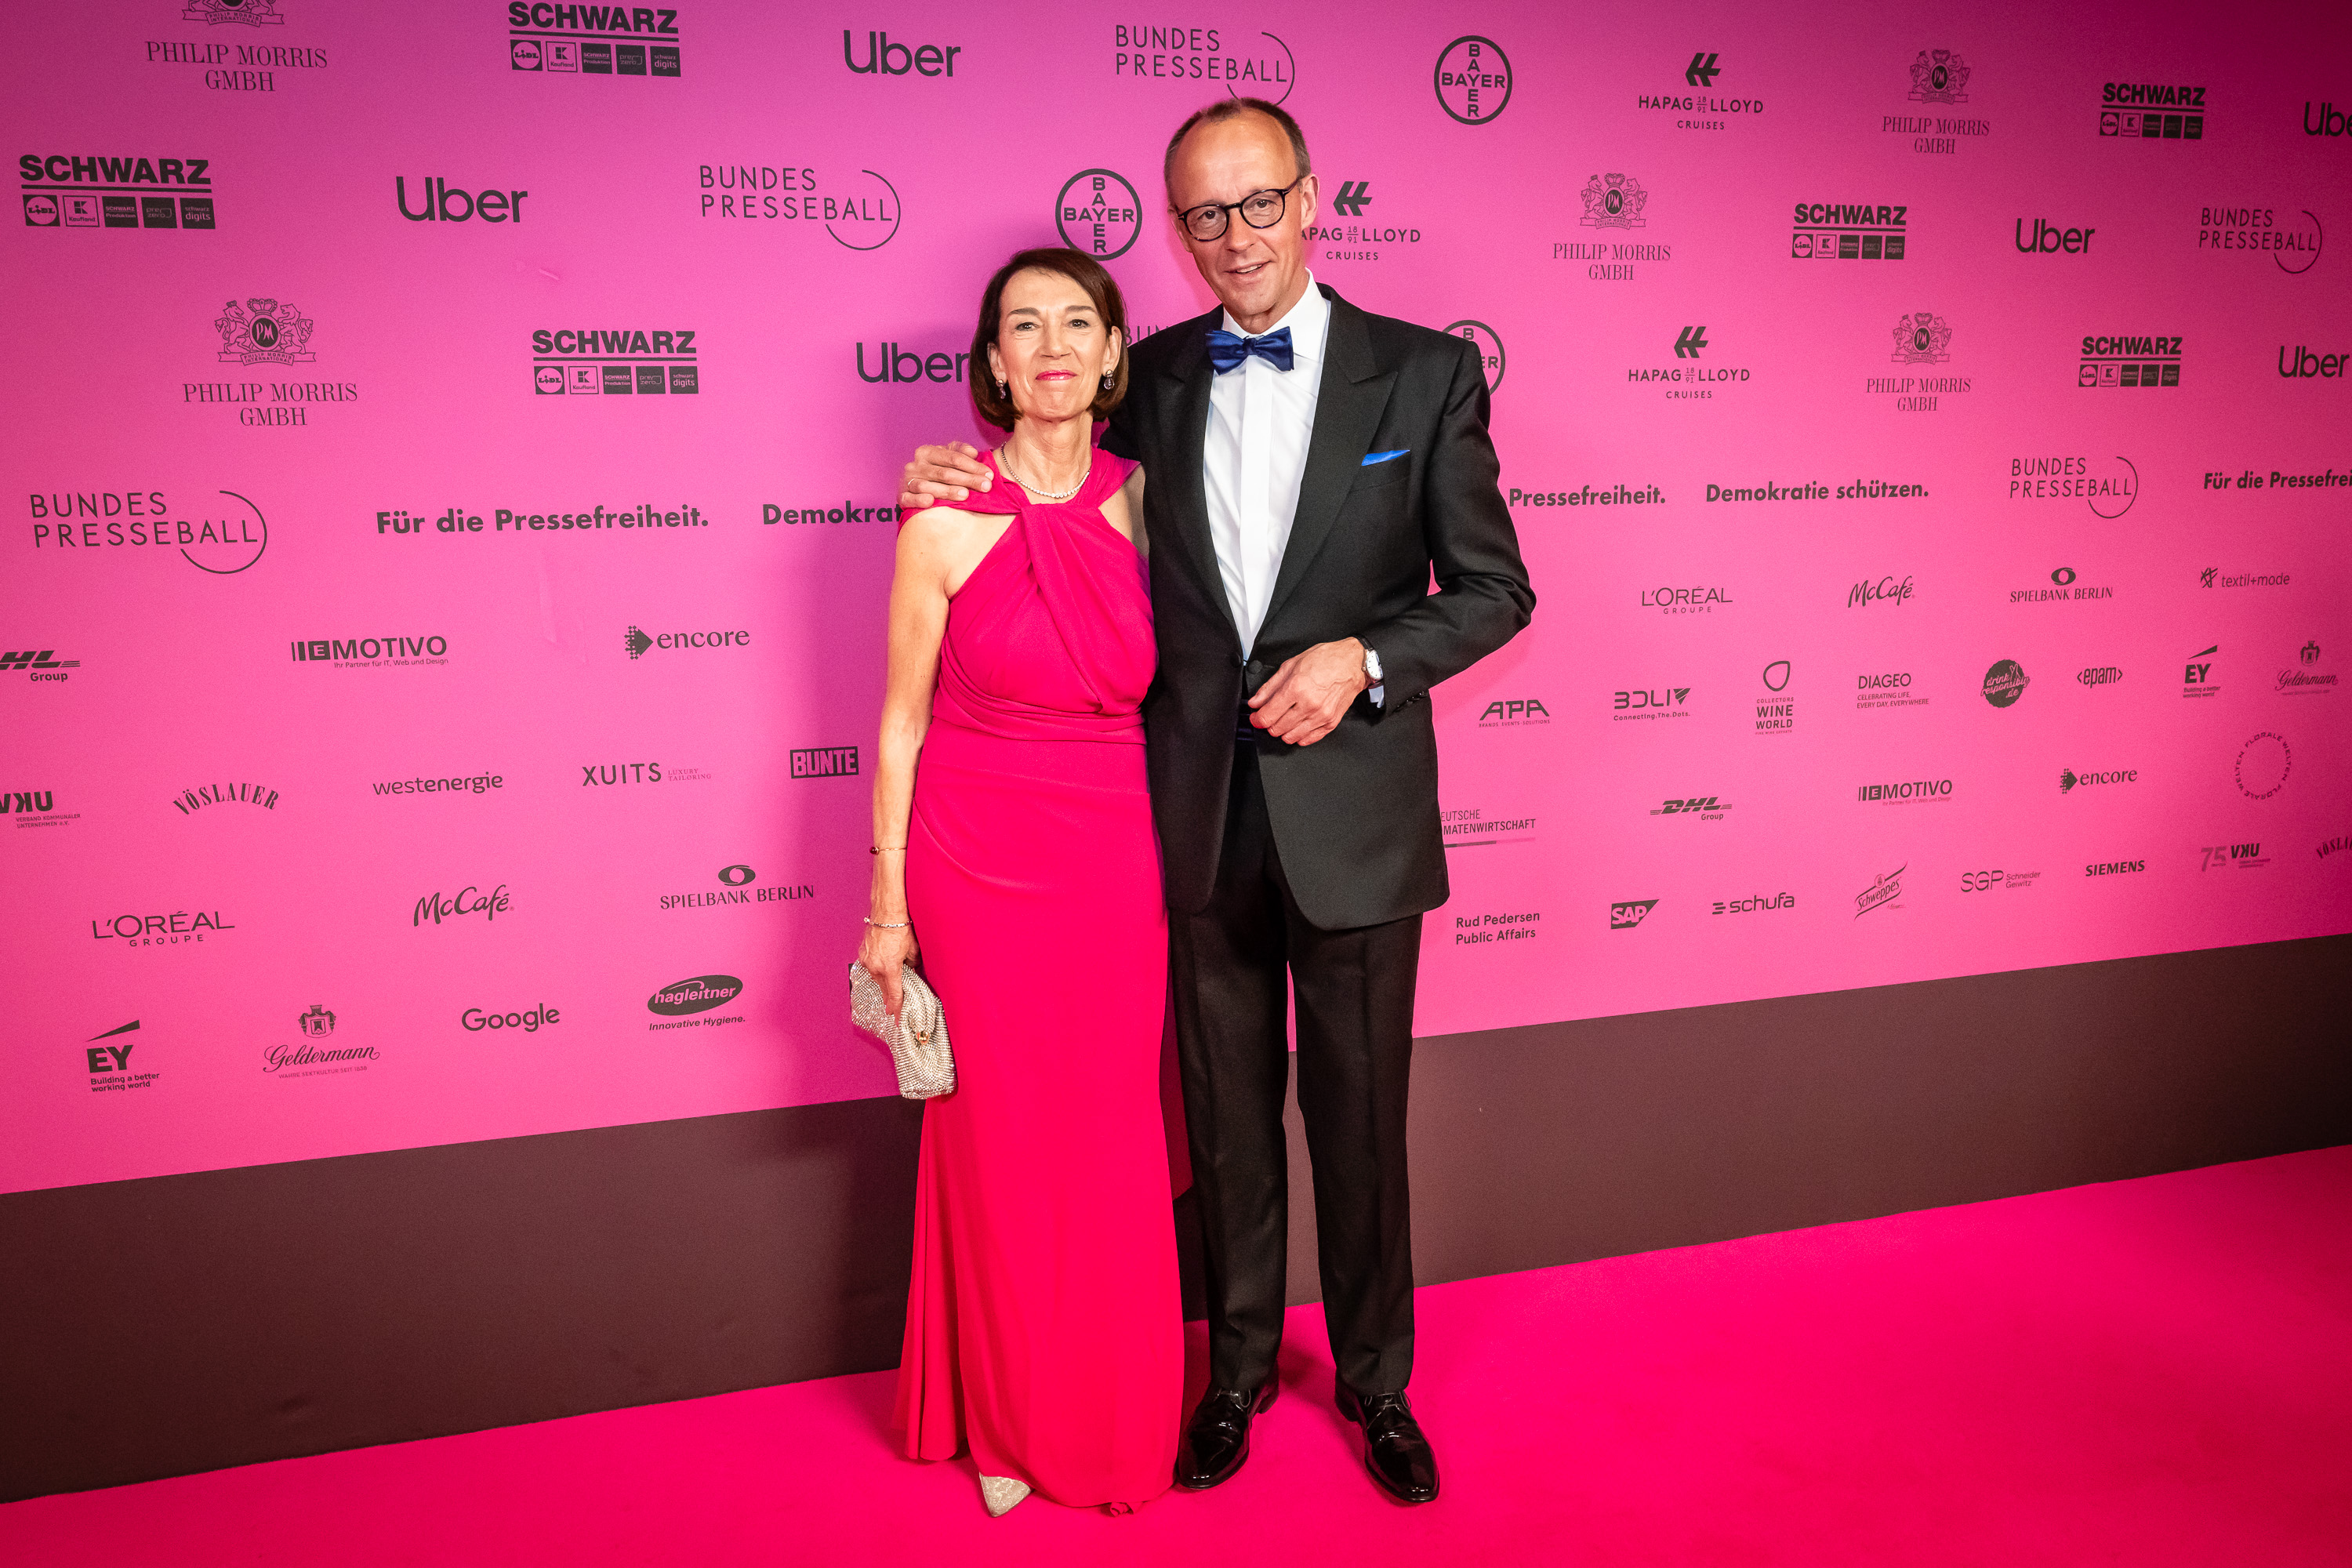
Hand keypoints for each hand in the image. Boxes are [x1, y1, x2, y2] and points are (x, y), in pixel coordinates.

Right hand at [856, 921, 918, 1016]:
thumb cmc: (900, 928)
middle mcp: (876, 966)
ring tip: (888, 989)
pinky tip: (881, 970)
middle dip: (889, 998)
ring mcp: (867, 960)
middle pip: (884, 988)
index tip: (896, 1017)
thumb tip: (911, 968)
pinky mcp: (863, 954)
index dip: (896, 1007)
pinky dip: (876, 970)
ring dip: (883, 983)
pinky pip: (870, 967)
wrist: (886, 913)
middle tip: (892, 1008)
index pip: (894, 994)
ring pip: (876, 978)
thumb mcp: (913, 950)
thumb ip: (912, 963)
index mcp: (890, 968)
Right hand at [898, 442, 992, 510]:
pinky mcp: (901, 496)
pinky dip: (919, 500)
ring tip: (965, 495)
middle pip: (945, 473)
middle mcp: (916, 465)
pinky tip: (930, 502)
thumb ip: (959, 451)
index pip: (953, 458)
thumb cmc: (936, 469)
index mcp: (927, 452)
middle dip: (967, 479)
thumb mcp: (947, 456)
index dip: (973, 466)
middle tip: (985, 487)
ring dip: (947, 491)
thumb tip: (973, 452)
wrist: (912, 485)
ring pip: (928, 485)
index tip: (989, 475)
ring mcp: (907, 480)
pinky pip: (909, 498)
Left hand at [1249, 639, 1369, 745]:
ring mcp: (1320, 716)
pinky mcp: (1330, 722)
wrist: (1352, 664)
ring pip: (1291, 737)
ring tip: (1284, 720)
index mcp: (1296, 688)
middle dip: (1269, 724)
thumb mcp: (1291, 666)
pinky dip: (1299, 736)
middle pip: (1277, 729)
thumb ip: (1270, 687)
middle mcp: (1308, 704)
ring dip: (1283, 732)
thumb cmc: (1325, 660)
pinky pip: (1309, 739)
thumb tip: (1256, 702)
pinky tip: (1297, 727)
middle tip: (1271, 716)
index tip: (1256, 718)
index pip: (1268, 716)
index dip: (1257, 719)